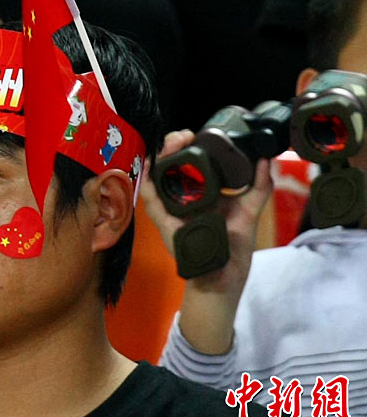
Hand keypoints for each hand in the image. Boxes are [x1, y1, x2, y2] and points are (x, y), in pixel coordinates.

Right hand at [142, 129, 272, 353]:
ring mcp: (171, 211)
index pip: (190, 163)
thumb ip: (259, 189)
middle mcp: (183, 200)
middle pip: (170, 165)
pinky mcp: (165, 223)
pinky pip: (151, 201)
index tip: (198, 133)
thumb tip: (267, 161)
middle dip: (174, 144)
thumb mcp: (248, 215)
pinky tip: (153, 164)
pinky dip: (149, 182)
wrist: (222, 283)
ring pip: (158, 177)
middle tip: (185, 136)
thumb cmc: (231, 254)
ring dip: (162, 156)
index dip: (189, 144)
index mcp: (202, 195)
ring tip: (174, 142)